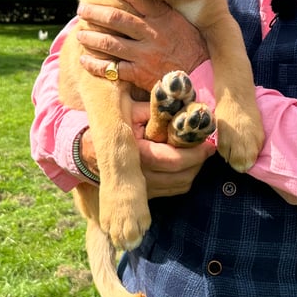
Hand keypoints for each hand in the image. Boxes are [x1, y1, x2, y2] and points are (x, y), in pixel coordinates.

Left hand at [76, 0, 208, 90]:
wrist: (202, 78)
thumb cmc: (193, 49)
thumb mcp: (184, 23)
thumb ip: (167, 8)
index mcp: (163, 18)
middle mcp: (152, 34)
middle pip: (117, 18)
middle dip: (96, 12)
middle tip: (82, 9)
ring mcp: (145, 54)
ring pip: (110, 42)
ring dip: (91, 37)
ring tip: (80, 33)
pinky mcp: (140, 74)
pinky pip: (112, 68)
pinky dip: (95, 65)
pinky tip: (85, 60)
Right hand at [82, 102, 214, 197]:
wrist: (88, 151)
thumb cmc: (113, 125)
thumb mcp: (130, 110)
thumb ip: (155, 109)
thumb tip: (180, 101)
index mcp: (137, 153)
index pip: (173, 159)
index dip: (195, 153)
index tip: (208, 143)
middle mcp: (139, 176)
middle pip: (182, 176)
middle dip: (199, 162)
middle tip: (208, 147)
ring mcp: (143, 189)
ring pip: (181, 185)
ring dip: (194, 171)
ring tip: (199, 154)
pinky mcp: (146, 195)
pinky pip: (174, 190)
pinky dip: (185, 179)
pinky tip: (187, 164)